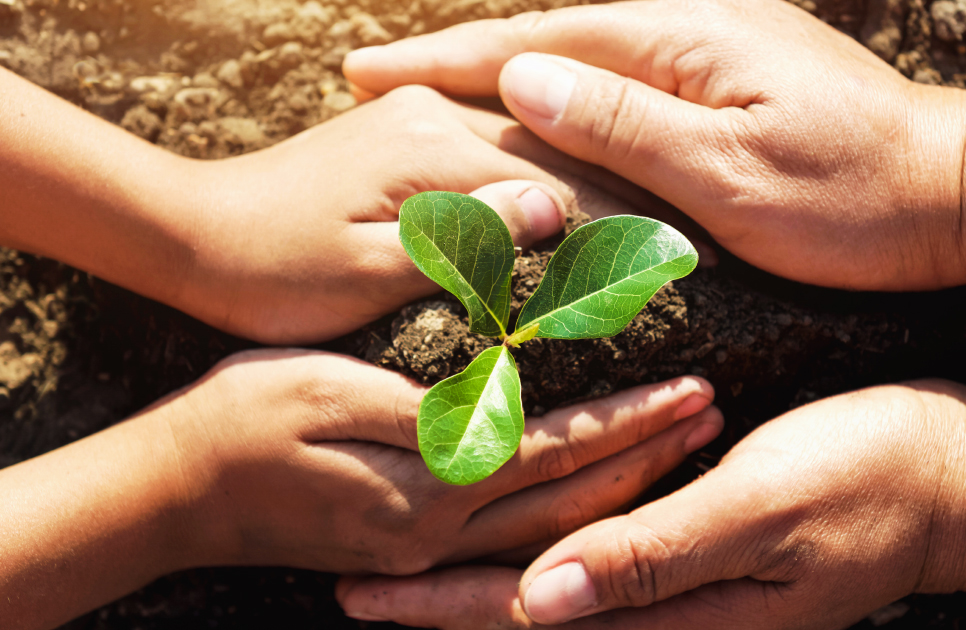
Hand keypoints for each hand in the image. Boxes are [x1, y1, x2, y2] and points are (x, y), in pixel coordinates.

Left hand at [0, 68, 676, 345]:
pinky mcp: (412, 128)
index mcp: (431, 151)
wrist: (199, 235)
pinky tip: (588, 193)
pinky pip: (504, 142)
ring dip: (600, 178)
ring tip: (662, 216)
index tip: (691, 256)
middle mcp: (434, 115)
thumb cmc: (275, 272)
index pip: (559, 184)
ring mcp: (423, 115)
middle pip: (560, 152)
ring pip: (538, 142)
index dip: (626, 226)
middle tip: (701, 237)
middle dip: (630, 195)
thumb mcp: (368, 272)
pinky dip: (553, 170)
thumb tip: (556, 212)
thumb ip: (465, 241)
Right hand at [0, 349, 721, 629]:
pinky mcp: (412, 550)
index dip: (628, 422)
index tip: (690, 389)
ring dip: (623, 488)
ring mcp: (428, 552)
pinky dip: (569, 515)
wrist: (171, 495)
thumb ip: (419, 408)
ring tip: (682, 450)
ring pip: (554, 526)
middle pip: (573, 499)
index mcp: (426, 490)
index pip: (557, 454)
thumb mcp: (323, 390)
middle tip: (713, 416)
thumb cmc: (238, 423)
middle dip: (649, 458)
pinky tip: (598, 494)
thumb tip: (505, 401)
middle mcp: (441, 534)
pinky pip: (514, 541)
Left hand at [334, 380, 965, 629]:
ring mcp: (689, 579)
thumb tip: (536, 601)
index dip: (436, 604)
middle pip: (526, 606)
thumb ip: (651, 558)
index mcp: (672, 604)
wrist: (953, 476)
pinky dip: (547, 543)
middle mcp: (668, 603)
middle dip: (436, 596)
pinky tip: (518, 528)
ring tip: (407, 560)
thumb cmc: (863, 478)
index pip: (524, 611)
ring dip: (479, 574)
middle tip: (350, 581)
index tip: (357, 591)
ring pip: (558, 582)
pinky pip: (607, 551)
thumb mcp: (760, 514)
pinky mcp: (707, 543)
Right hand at [342, 0, 965, 289]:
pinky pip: (621, 76)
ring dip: (503, 72)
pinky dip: (564, 90)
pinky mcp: (732, 78)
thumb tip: (519, 79)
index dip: (444, 63)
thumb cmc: (849, 197)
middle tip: (372, 78)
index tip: (363, 74)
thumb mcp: (728, 171)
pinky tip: (540, 109)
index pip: (534, 45)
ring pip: (581, 55)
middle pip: (547, 37)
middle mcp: (691, 26)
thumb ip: (621, 122)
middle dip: (456, 60)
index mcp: (680, 40)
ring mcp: (714, 48)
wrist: (954, 193)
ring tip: (433, 90)